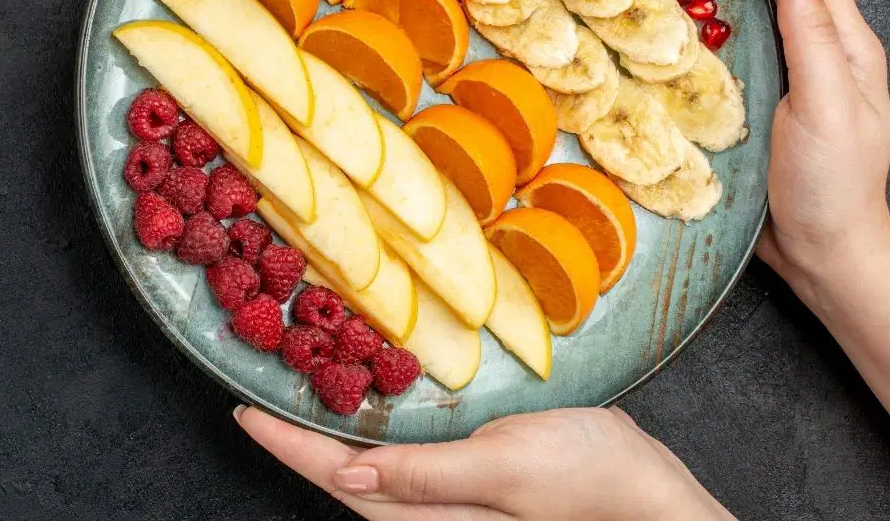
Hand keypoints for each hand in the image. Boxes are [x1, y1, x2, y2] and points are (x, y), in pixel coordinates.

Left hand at [236, 405, 732, 519]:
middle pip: (340, 472)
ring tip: (297, 383)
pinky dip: (375, 421)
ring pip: (368, 461)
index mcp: (423, 513)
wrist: (648, 492)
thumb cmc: (584, 482)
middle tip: (257, 382)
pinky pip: (402, 451)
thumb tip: (346, 479)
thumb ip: (423, 474)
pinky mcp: (467, 473)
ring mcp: (446, 493)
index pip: (334, 476)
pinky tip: (369, 395)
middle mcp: (425, 507)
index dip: (284, 442)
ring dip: (330, 425)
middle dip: (294, 433)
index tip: (241, 408)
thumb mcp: (501, 469)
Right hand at [714, 0, 889, 313]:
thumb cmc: (831, 187)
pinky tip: (677, 19)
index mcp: (843, 44)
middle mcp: (817, 52)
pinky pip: (731, 49)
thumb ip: (814, 39)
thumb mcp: (828, 107)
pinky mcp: (759, 105)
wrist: (825, 255)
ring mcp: (788, 78)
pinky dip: (704, 23)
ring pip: (752, 10)